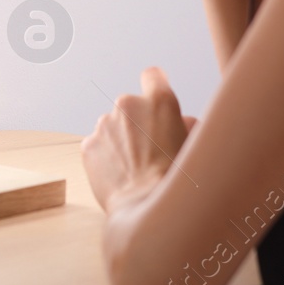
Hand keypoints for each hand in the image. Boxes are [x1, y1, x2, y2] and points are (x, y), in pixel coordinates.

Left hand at [81, 66, 196, 211]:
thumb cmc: (177, 180)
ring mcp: (105, 124)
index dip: (154, 88)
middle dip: (137, 125)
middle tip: (149, 152)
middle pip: (130, 108)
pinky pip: (98, 146)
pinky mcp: (89, 144)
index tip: (153, 101)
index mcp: (159, 101)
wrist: (148, 208)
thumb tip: (181, 124)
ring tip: (134, 169)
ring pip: (113, 128)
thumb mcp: (194, 145)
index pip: (153, 76)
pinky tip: (120, 175)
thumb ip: (184, 125)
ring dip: (120, 141)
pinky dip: (106, 157)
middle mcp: (128, 105)